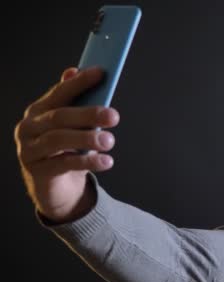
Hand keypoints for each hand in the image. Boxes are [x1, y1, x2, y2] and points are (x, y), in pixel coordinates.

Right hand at [14, 66, 119, 222]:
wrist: (55, 187)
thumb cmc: (66, 150)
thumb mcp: (73, 127)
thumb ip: (75, 102)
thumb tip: (74, 71)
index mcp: (38, 111)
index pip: (59, 93)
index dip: (79, 83)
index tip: (101, 73)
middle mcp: (29, 128)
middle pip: (59, 117)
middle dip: (88, 114)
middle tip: (113, 116)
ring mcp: (30, 150)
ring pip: (58, 139)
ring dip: (87, 139)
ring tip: (110, 141)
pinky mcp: (37, 171)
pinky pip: (63, 163)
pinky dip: (87, 162)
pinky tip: (106, 161)